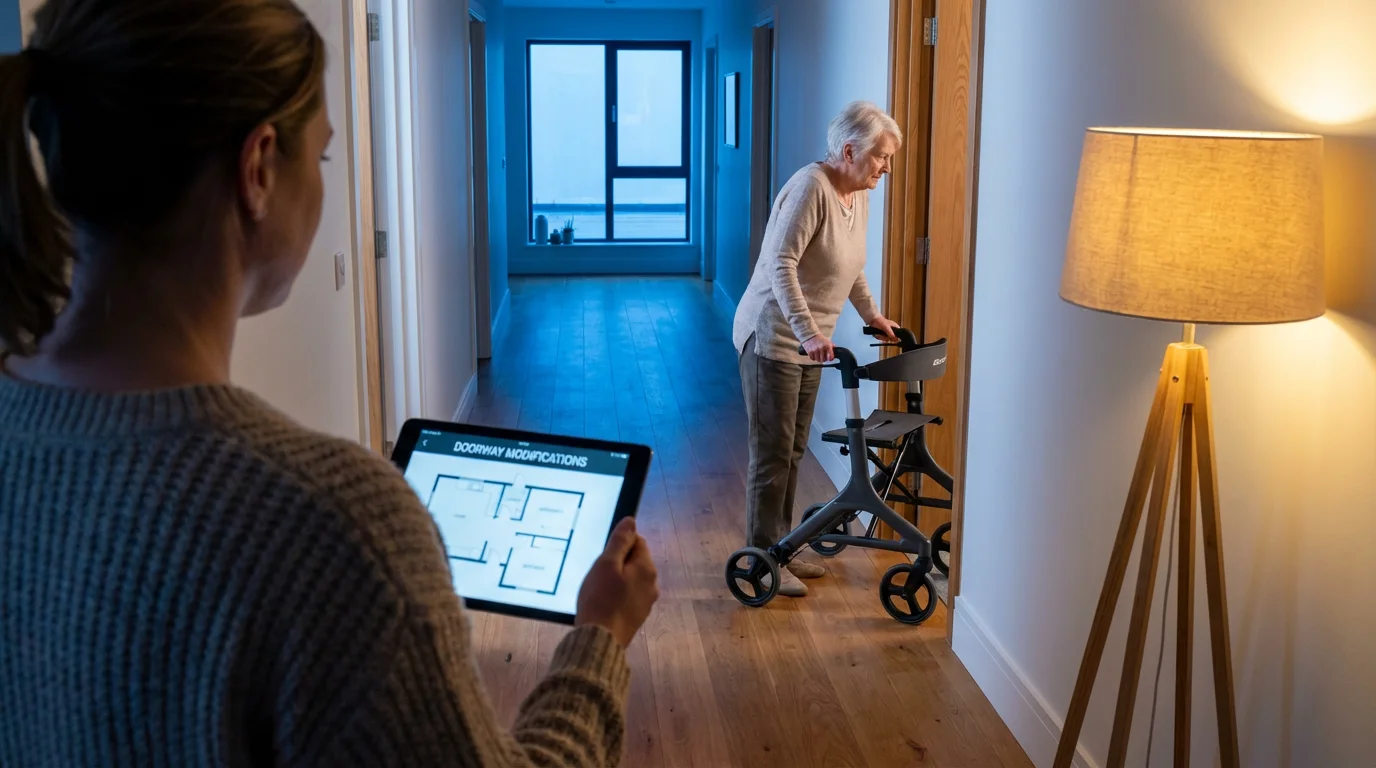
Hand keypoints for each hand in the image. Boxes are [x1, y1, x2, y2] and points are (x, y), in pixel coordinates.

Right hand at [575, 517, 659, 647]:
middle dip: (618, 562)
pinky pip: (629, 596)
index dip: (619, 543)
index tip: (603, 555)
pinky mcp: (638, 616)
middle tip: (597, 573)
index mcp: (647, 568)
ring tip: (598, 589)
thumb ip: (620, 541)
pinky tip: (603, 603)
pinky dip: (617, 595)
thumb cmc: (600, 599)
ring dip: (617, 579)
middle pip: (636, 561)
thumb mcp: (606, 564)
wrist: (599, 641)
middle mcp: (652, 584)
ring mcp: (647, 602)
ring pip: (632, 580)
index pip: (638, 541)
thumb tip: (631, 521)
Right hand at [801, 335, 835, 362]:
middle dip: (824, 359)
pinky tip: (814, 354)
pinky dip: (813, 357)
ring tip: (818, 355)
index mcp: (827, 346)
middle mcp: (821, 348)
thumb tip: (836, 352)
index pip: (830, 357)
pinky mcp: (810, 352)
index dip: (830, 358)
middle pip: (824, 360)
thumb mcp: (828, 341)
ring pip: (818, 360)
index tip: (829, 358)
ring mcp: (815, 350)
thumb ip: (832, 347)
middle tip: (823, 356)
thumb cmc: (820, 339)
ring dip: (818, 358)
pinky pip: (812, 358)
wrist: (811, 334)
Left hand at [867, 316, 899, 342]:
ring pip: (886, 339)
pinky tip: (877, 333)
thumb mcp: (886, 327)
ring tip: (878, 333)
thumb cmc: (880, 321)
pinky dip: (878, 337)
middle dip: (885, 337)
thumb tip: (896, 339)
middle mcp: (892, 331)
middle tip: (882, 334)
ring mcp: (887, 333)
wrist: (872, 320)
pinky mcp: (883, 335)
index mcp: (895, 327)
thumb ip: (891, 333)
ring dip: (881, 337)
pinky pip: (882, 339)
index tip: (890, 338)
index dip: (895, 338)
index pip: (899, 335)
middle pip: (892, 339)